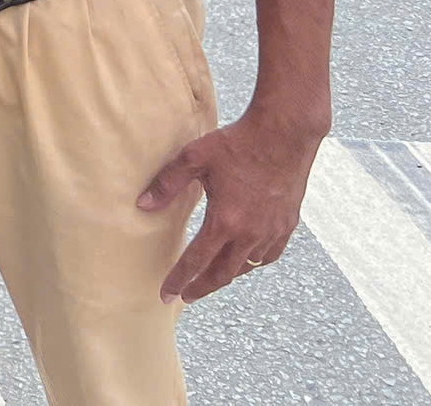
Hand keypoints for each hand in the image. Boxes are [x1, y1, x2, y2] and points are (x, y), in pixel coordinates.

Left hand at [139, 106, 324, 301]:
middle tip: (185, 297)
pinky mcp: (287, 225)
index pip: (196, 261)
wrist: (284, 134)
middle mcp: (251, 233)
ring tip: (210, 278)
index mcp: (226, 221)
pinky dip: (252, 263)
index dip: (179, 280)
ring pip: (247, 266)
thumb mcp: (194, 157)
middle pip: (223, 274)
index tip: (166, 294)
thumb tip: (142, 205)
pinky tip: (243, 260)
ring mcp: (273, 231)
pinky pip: (268, 255)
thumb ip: (167, 183)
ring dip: (226, 276)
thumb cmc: (237, 143)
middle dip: (201, 288)